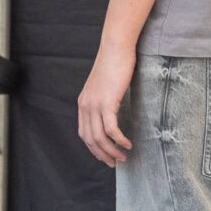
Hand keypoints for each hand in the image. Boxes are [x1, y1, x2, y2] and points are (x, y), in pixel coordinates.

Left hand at [76, 42, 135, 167]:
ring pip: (100, 138)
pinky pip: (111, 129)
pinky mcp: (107, 102)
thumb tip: (113, 110)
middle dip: (103, 155)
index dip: (94, 148)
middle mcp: (86, 106)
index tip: (105, 156)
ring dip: (112, 151)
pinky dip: (119, 140)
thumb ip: (105, 99)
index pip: (84, 133)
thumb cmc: (114, 63)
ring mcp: (95, 105)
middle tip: (115, 163)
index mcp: (83, 103)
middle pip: (90, 140)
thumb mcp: (105, 85)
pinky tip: (127, 144)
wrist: (115, 48)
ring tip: (124, 157)